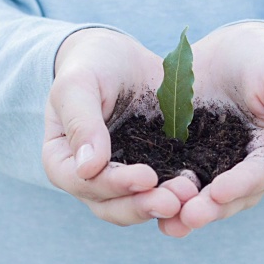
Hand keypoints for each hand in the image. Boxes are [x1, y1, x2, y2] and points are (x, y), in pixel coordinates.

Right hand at [42, 28, 182, 225]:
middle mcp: (89, 179)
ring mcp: (120, 180)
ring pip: (137, 206)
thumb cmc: (92, 64)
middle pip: (111, 205)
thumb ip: (80, 122)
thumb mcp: (80, 83)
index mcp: (62, 161)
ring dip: (163, 205)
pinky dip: (178, 195)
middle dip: (143, 205)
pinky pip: (162, 192)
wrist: (120, 57)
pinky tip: (200, 189)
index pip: (83, 183)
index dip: (114, 184)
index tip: (147, 176)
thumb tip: (87, 168)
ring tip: (191, 196)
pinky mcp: (150, 174)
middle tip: (175, 200)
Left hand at [158, 22, 263, 235]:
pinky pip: (178, 179)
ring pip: (204, 196)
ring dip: (186, 211)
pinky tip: (145, 202)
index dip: (242, 185)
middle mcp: (247, 168)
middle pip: (232, 196)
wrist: (229, 46)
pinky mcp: (188, 159)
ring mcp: (216, 166)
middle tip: (187, 217)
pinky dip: (165, 192)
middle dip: (210, 208)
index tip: (219, 192)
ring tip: (168, 224)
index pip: (261, 175)